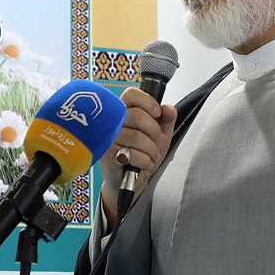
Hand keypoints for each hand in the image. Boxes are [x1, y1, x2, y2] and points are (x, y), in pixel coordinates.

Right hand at [98, 86, 175, 221]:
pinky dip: (145, 162)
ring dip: (151, 151)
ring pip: (138, 137)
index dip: (148, 102)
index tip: (157, 114)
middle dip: (155, 132)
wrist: (131, 180)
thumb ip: (167, 118)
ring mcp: (108, 137)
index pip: (131, 94)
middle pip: (138, 115)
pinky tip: (141, 165)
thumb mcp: (161, 134)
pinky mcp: (106, 154)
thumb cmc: (142, 153)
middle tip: (155, 141)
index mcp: (124, 111)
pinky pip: (134, 154)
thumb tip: (167, 108)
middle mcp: (113, 121)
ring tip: (149, 156)